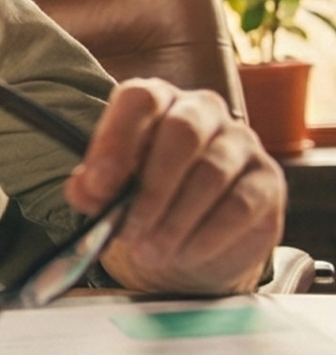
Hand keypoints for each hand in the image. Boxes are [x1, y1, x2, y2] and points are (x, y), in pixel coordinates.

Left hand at [64, 78, 284, 293]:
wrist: (192, 242)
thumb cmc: (144, 202)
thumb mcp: (111, 194)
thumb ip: (92, 188)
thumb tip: (87, 189)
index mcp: (156, 102)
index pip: (140, 101)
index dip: (117, 140)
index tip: (99, 184)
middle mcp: (202, 111)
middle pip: (182, 133)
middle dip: (151, 189)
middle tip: (129, 230)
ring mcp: (241, 142)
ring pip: (211, 173)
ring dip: (175, 219)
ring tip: (149, 252)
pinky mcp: (267, 180)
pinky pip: (239, 205)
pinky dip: (206, 235)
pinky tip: (184, 254)